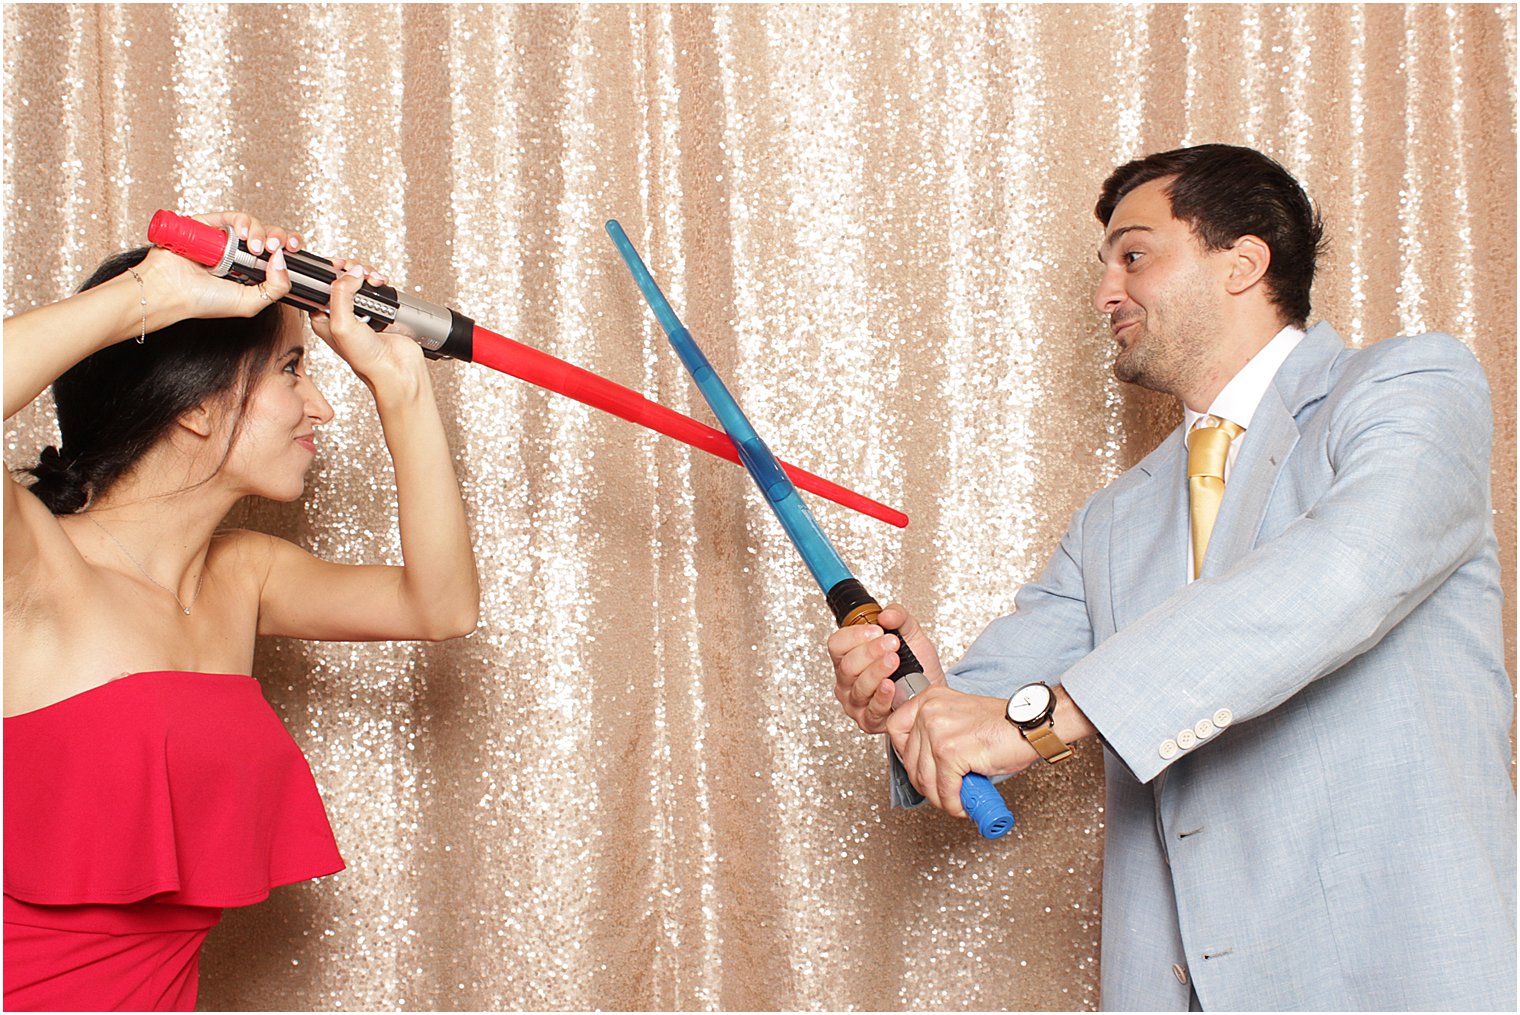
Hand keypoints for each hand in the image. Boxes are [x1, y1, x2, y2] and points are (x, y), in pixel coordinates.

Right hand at [141, 211, 300, 322]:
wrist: (170, 291)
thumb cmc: (203, 301)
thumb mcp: (251, 303)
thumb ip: (276, 287)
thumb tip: (283, 260)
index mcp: (253, 272)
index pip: (280, 254)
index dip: (291, 247)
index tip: (295, 249)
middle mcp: (241, 254)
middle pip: (270, 236)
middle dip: (279, 238)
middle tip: (275, 249)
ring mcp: (226, 239)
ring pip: (254, 224)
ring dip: (261, 231)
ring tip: (256, 246)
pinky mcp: (209, 225)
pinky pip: (232, 216)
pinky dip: (242, 221)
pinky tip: (243, 234)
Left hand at [308, 264, 421, 387]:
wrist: (397, 371)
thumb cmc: (366, 359)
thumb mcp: (342, 325)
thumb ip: (341, 294)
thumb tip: (352, 273)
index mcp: (323, 317)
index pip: (318, 284)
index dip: (327, 271)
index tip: (337, 265)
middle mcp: (340, 313)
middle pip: (340, 278)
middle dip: (350, 270)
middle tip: (358, 273)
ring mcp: (360, 311)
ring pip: (358, 280)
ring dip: (367, 274)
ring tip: (374, 280)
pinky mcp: (379, 310)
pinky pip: (376, 288)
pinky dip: (379, 282)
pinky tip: (381, 285)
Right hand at [828, 603, 944, 733]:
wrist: (932, 692)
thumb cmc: (916, 667)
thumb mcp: (910, 635)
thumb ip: (899, 618)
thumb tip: (886, 615)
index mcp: (849, 656)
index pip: (837, 644)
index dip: (854, 635)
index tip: (877, 629)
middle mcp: (848, 681)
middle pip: (846, 666)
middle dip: (870, 652)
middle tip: (891, 643)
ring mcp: (856, 702)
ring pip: (858, 687)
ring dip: (877, 671)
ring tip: (894, 661)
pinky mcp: (869, 721)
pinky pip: (871, 710)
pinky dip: (882, 697)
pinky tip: (891, 686)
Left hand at [886, 685, 1034, 817]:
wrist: (1029, 726)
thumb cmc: (1001, 725)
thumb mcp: (958, 719)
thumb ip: (936, 734)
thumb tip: (922, 767)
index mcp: (929, 699)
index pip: (895, 729)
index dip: (904, 755)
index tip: (918, 768)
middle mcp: (929, 711)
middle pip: (908, 759)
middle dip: (924, 784)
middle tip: (941, 792)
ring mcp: (937, 731)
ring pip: (924, 778)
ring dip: (939, 798)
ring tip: (955, 801)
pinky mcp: (950, 751)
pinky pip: (943, 788)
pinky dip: (953, 803)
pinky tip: (963, 805)